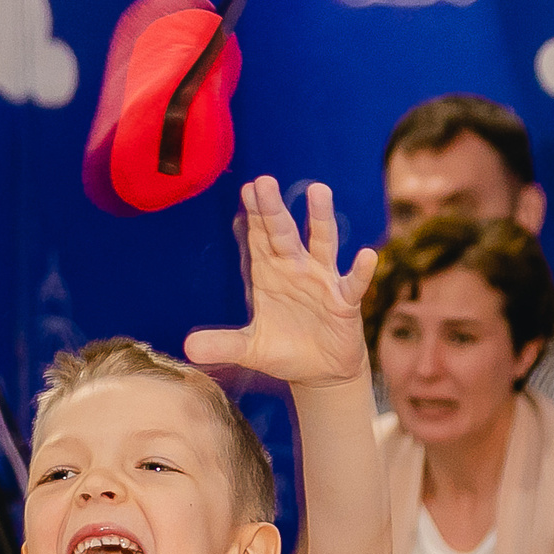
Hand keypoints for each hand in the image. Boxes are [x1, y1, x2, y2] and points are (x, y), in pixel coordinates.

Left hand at [184, 178, 375, 387]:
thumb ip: (223, 344)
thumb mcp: (250, 349)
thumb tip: (188, 349)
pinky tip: (366, 255)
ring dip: (320, 219)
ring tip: (318, 191)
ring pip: (322, 244)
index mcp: (269, 275)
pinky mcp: (344, 302)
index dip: (252, 216)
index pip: (259, 239)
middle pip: (283, 234)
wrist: (320, 372)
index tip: (246, 190)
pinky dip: (360, 271)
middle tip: (264, 181)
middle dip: (273, 209)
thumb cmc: (284, 351)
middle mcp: (296, 270)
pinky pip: (353, 284)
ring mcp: (322, 282)